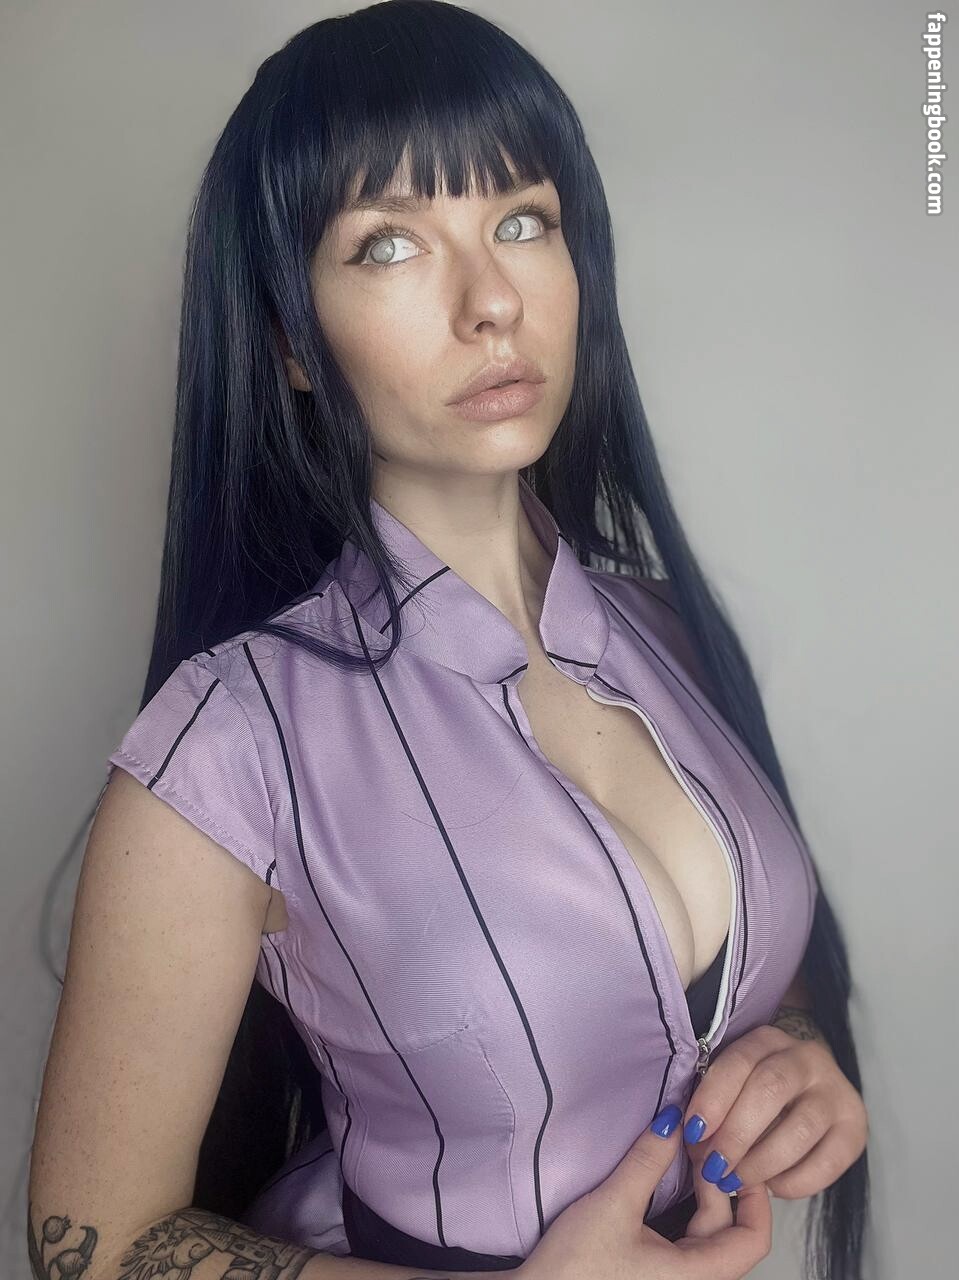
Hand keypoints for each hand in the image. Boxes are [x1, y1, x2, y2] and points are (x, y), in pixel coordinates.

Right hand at [519, 1104, 771, 1279]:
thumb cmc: (575, 1267)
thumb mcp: (612, 1205)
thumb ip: (648, 1160)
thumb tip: (674, 1119)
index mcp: (695, 1276)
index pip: (753, 1240)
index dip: (753, 1196)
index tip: (730, 1154)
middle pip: (730, 1231)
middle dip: (717, 1182)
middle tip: (695, 1140)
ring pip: (710, 1235)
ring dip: (702, 1195)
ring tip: (683, 1155)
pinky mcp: (660, 1276)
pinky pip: (690, 1242)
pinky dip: (687, 1210)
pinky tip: (672, 1183)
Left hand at [681, 1023, 868, 1204]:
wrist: (809, 1085)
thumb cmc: (755, 1086)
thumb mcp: (735, 1077)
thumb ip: (714, 1097)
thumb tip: (686, 1138)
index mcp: (769, 1040)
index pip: (740, 1061)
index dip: (714, 1097)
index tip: (692, 1132)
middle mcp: (807, 1059)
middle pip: (771, 1089)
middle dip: (736, 1133)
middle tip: (713, 1166)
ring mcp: (836, 1093)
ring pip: (799, 1128)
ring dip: (760, 1162)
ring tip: (735, 1182)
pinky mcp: (855, 1130)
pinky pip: (826, 1163)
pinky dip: (793, 1181)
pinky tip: (771, 1186)